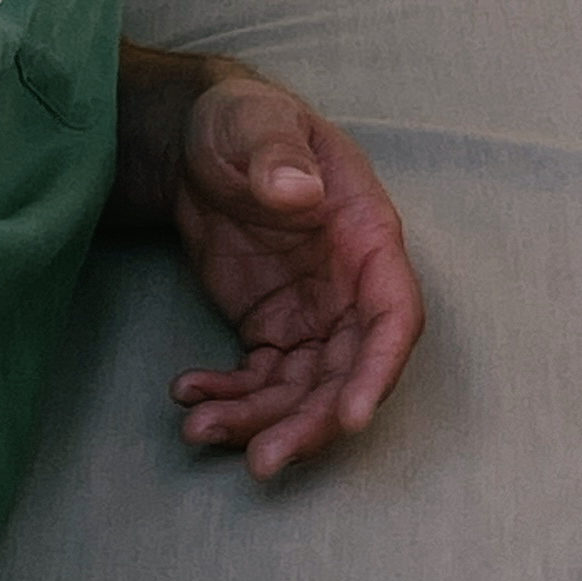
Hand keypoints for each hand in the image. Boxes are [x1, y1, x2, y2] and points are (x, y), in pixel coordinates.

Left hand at [163, 70, 424, 477]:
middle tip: (263, 460)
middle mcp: (348, 286)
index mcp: (365, 235)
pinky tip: (188, 394)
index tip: (350, 417)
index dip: (379, 369)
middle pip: (347, 371)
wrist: (197, 139)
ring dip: (260, 422)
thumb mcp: (255, 122)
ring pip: (303, 390)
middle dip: (310, 422)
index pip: (394, 313)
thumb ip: (278, 154)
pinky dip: (229, 399)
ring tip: (199, 431)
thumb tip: (296, 191)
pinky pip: (261, 382)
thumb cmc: (242, 119)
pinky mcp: (270, 328)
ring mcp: (310, 313)